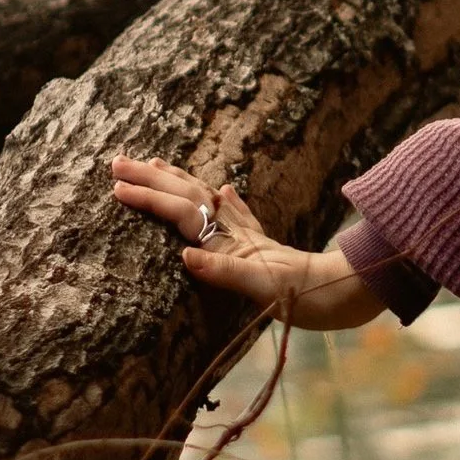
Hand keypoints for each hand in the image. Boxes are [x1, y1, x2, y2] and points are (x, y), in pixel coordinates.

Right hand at [109, 154, 387, 328]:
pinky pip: (237, 216)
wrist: (343, 294)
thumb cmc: (304, 297)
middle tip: (118, 162)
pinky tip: (223, 189)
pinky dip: (224, 201)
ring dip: (179, 182)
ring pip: (207, 200)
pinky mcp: (263, 248)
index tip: (116, 187)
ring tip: (155, 163)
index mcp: (232, 243)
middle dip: (152, 179)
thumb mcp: (262, 288)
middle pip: (189, 198)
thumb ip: (224, 271)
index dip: (150, 199)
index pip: (183, 213)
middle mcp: (238, 234)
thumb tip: (185, 254)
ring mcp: (250, 238)